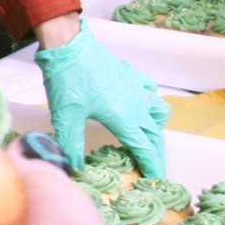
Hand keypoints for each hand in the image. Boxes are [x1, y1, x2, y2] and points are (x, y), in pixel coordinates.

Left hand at [36, 22, 169, 175]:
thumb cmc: (67, 80)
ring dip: (157, 127)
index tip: (155, 179)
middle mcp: (136, 105)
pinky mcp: (131, 75)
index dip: (151, 166)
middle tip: (154, 167)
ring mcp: (136, 88)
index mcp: (123, 119)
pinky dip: (151, 101)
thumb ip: (70, 145)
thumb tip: (73, 167)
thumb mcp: (65, 117)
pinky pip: (151, 91)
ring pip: (160, 112)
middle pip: (156, 135)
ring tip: (148, 135)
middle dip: (157, 154)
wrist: (69, 45)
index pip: (144, 149)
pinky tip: (141, 104)